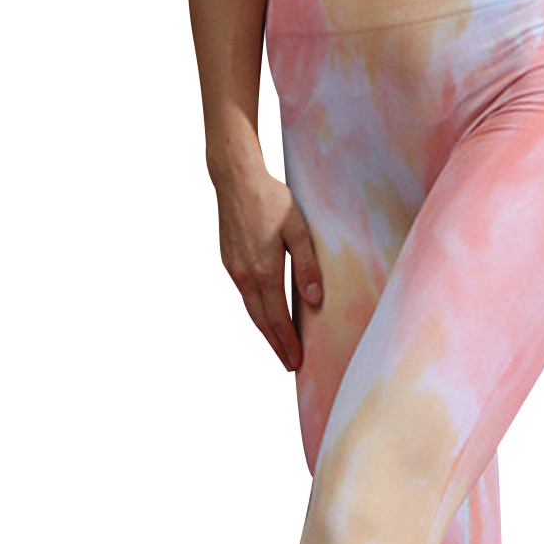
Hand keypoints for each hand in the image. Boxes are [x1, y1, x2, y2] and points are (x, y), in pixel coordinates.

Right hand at [214, 163, 323, 369]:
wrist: (235, 179)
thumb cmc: (270, 199)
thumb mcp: (298, 229)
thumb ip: (306, 265)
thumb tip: (314, 299)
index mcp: (264, 272)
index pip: (277, 318)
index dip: (287, 342)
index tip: (296, 362)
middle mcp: (245, 276)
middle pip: (261, 322)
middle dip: (276, 345)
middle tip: (288, 364)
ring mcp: (234, 269)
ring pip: (250, 310)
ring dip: (265, 331)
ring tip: (278, 346)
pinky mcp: (229, 261)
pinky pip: (244, 295)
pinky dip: (256, 312)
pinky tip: (264, 314)